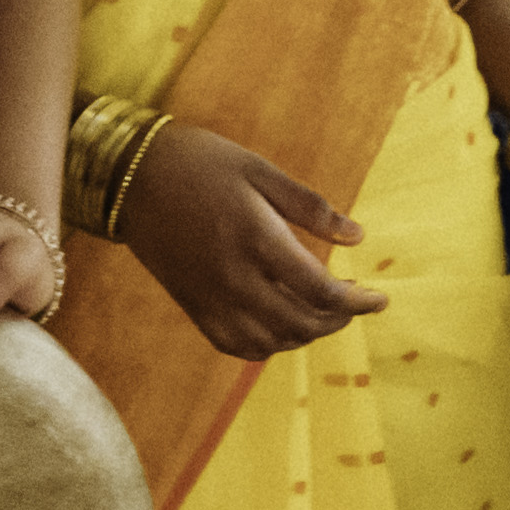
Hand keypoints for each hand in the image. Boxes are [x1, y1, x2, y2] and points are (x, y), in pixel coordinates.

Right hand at [119, 124, 383, 358]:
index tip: (379, 299)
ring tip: (320, 313)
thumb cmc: (200, 163)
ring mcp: (210, 297)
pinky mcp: (192, 306)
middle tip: (354, 303)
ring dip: (304, 335)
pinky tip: (279, 325)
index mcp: (256, 238)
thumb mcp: (259, 169)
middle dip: (337, 320)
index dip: (358, 303)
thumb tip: (358, 237)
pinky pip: (235, 345)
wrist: (130, 177)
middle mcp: (234, 277)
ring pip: (270, 342)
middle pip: (300, 323)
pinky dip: (266, 345)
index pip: (320, 290)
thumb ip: (310, 207)